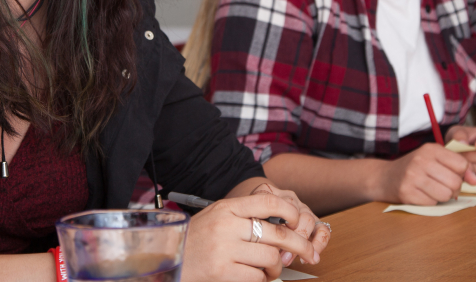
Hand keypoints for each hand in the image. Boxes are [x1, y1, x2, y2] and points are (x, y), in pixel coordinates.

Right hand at [180, 189, 323, 281]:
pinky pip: (257, 277)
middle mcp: (226, 226)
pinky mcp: (222, 272)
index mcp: (226, 208)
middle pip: (277, 233)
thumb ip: (243, 216)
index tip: (299, 221)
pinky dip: (261, 279)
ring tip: (270, 270)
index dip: (290, 211)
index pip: (268, 201)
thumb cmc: (194, 240)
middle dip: (300, 245)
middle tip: (310, 253)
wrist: (166, 260)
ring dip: (276, 267)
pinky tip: (254, 277)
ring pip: (271, 258)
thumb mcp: (215, 217)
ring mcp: (224, 250)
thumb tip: (282, 223)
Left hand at [248, 183, 330, 265]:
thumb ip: (255, 225)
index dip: (275, 227)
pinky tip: (310, 257)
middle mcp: (289, 198)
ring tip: (289, 259)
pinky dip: (319, 244)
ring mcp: (302, 207)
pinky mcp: (314, 219)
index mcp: (270, 193)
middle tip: (280, 257)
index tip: (270, 244)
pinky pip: (323, 229)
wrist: (256, 209)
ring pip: (310, 220)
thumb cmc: (252, 218)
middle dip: (289, 240)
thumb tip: (267, 246)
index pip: (276, 205)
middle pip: (295, 214)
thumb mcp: (247, 217)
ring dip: (301, 244)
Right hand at [378, 143, 475, 205]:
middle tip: (444, 185)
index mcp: (430, 149)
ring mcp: (412, 177)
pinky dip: (431, 202)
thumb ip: (457, 166)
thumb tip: (475, 180)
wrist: (384, 177)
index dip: (465, 174)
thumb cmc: (414, 168)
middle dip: (454, 188)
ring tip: (433, 190)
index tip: (459, 176)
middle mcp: (421, 161)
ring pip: (446, 195)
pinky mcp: (407, 193)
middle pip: (455, 182)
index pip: (462, 164)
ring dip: (443, 196)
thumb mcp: (434, 159)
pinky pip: (433, 203)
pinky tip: (422, 194)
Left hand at [446, 125, 475, 176]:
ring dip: (471, 165)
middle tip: (459, 153)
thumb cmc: (461, 137)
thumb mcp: (459, 131)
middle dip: (474, 156)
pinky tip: (459, 168)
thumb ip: (460, 135)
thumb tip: (462, 144)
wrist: (458, 147)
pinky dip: (469, 173)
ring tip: (458, 160)